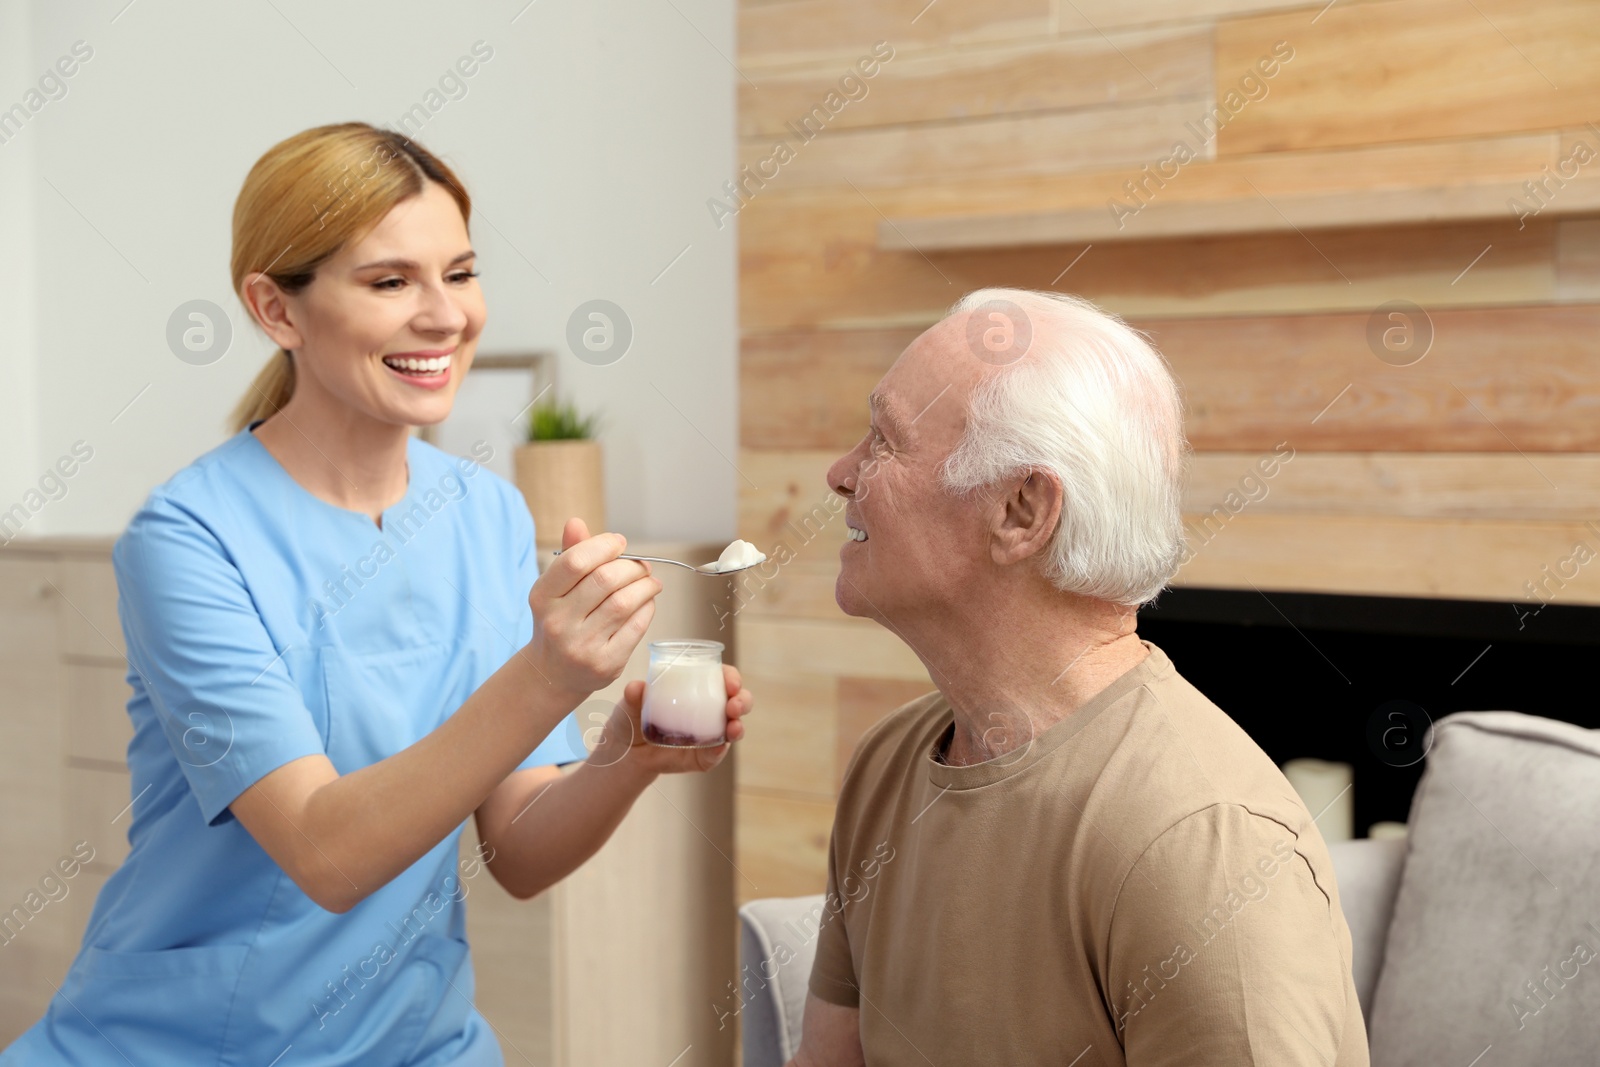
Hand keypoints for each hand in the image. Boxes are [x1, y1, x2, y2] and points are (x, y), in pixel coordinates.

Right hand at [525, 518, 661, 695]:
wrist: (554, 673)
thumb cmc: (560, 620)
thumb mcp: (555, 589)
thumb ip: (569, 554)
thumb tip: (577, 522)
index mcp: (542, 597)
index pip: (575, 561)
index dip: (603, 545)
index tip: (619, 542)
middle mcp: (558, 622)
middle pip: (606, 580)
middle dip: (631, 566)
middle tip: (641, 566)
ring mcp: (581, 645)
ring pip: (625, 602)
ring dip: (645, 586)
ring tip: (650, 581)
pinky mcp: (605, 663)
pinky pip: (636, 626)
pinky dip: (648, 608)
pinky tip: (647, 602)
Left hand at [593, 664, 753, 775]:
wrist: (626, 752)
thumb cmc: (633, 719)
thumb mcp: (630, 704)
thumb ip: (633, 696)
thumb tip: (636, 687)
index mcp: (697, 689)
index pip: (722, 678)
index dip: (732, 677)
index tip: (730, 681)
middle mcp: (709, 710)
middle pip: (737, 702)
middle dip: (742, 700)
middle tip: (734, 704)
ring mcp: (709, 735)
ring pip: (734, 728)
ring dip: (738, 726)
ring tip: (733, 727)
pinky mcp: (702, 757)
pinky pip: (715, 755)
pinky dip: (719, 751)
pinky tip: (718, 747)